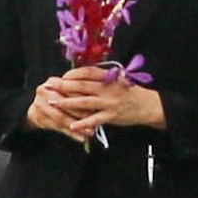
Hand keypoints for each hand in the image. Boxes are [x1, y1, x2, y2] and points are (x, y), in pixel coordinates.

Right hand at [24, 71, 100, 137]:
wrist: (38, 106)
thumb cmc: (60, 97)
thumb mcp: (68, 91)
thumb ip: (79, 94)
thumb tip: (99, 99)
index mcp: (53, 82)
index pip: (70, 90)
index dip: (84, 98)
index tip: (98, 107)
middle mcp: (44, 92)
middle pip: (64, 104)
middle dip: (81, 114)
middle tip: (95, 122)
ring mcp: (38, 105)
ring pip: (61, 117)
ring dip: (77, 127)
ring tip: (90, 132)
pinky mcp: (38, 118)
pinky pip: (58, 127)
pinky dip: (71, 134)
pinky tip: (82, 138)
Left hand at [31, 68, 163, 139]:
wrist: (148, 106)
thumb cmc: (130, 92)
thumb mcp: (118, 79)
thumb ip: (101, 78)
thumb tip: (81, 76)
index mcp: (109, 77)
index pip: (88, 72)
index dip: (73, 74)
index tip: (62, 76)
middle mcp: (108, 88)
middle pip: (82, 86)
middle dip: (63, 86)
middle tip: (49, 86)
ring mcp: (109, 103)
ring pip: (84, 102)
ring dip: (67, 102)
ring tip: (53, 102)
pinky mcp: (111, 116)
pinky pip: (94, 119)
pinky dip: (82, 123)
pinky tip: (71, 125)